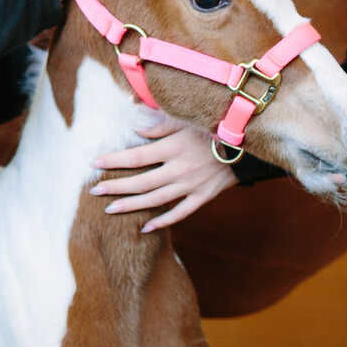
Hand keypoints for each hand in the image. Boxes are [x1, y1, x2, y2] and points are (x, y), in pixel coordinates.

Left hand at [91, 119, 237, 232]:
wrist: (251, 145)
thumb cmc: (216, 127)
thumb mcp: (189, 120)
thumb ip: (162, 126)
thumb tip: (137, 131)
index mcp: (174, 147)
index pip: (137, 155)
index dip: (114, 161)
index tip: (95, 164)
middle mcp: (180, 168)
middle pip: (141, 181)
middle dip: (116, 187)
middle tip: (94, 191)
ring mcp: (192, 185)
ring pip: (156, 200)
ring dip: (131, 205)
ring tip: (110, 210)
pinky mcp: (204, 196)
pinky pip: (180, 212)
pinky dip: (162, 221)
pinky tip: (145, 227)